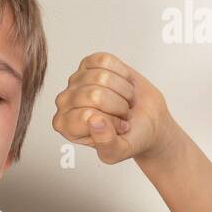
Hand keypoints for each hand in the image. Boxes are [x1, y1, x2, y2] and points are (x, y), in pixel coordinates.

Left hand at [52, 52, 178, 164]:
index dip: (112, 121)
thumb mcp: (119, 151)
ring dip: (123, 91)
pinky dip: (123, 73)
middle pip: (95, 94)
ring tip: (123, 101)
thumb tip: (94, 121)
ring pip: (102, 76)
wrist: (147, 122)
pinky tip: (122, 85)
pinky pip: (106, 60)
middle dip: (119, 106)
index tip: (119, 129)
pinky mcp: (89, 64)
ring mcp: (75, 81)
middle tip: (123, 115)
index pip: (86, 115)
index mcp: (64, 125)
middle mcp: (64, 102)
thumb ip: (106, 144)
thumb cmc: (129, 137)